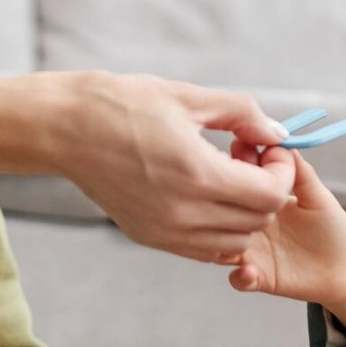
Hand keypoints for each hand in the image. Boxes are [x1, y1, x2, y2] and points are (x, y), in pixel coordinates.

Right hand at [0, 72, 295, 260]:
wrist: (64, 127)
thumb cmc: (123, 104)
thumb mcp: (190, 98)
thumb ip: (243, 115)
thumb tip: (278, 133)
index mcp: (197, 174)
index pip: (269, 195)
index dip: (281, 172)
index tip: (269, 149)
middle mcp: (183, 212)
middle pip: (257, 221)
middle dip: (266, 190)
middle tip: (248, 157)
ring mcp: (165, 231)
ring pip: (235, 242)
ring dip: (245, 213)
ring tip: (227, 177)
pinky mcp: (149, 237)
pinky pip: (204, 249)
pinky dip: (219, 229)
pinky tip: (207, 194)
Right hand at [222, 146, 345, 310]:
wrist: (343, 268)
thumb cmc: (332, 229)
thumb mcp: (318, 197)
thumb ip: (301, 173)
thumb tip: (284, 145)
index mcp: (264, 201)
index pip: (240, 180)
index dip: (237, 168)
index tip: (239, 155)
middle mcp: (252, 224)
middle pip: (224, 211)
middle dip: (222, 202)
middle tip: (233, 198)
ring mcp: (253, 251)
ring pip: (222, 245)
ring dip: (223, 241)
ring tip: (236, 239)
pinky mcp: (259, 277)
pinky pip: (238, 279)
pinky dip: (240, 276)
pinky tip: (249, 271)